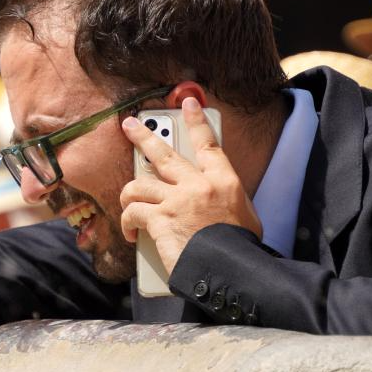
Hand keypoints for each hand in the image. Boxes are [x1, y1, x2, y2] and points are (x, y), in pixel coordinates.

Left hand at [120, 96, 261, 273]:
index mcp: (224, 181)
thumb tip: (211, 204)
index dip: (196, 121)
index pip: (208, 144)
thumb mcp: (244, 217)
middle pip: (164, 154)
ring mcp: (177, 200)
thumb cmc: (240, 249)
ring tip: (127, 202)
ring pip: (140, 183)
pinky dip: (128, 222)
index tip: (188, 103)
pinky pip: (134, 212)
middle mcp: (198, 185)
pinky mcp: (160, 219)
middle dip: (142, 136)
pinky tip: (130, 232)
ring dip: (129, 193)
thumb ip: (224, 202)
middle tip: (129, 125)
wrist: (229, 269)